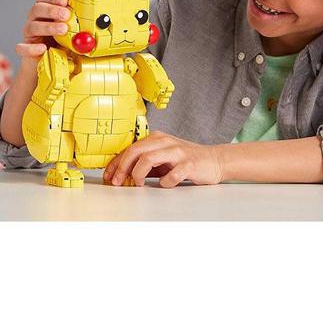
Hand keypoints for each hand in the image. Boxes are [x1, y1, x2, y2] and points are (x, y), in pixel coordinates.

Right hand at [16, 0, 70, 59]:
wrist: (51, 64)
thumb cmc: (63, 43)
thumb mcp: (72, 28)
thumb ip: (76, 18)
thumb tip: (90, 10)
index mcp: (45, 12)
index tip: (64, 0)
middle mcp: (35, 20)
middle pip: (37, 9)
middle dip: (52, 10)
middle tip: (66, 15)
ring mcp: (30, 35)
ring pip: (32, 26)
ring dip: (48, 27)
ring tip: (63, 30)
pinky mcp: (27, 50)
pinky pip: (23, 48)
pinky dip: (32, 48)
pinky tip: (42, 48)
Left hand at [103, 131, 224, 187]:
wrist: (214, 160)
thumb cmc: (185, 160)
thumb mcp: (162, 157)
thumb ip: (144, 163)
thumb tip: (121, 174)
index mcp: (157, 138)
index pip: (130, 148)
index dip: (116, 163)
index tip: (108, 176)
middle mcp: (165, 142)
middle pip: (136, 150)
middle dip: (122, 167)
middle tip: (117, 182)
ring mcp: (177, 152)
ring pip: (149, 159)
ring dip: (138, 174)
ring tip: (137, 184)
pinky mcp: (189, 164)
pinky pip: (172, 174)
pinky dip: (165, 182)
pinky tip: (165, 185)